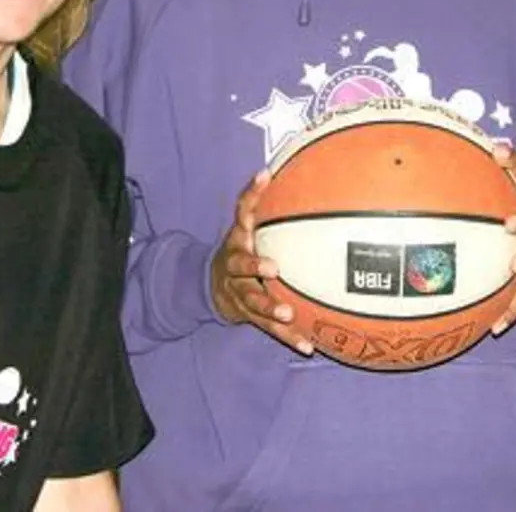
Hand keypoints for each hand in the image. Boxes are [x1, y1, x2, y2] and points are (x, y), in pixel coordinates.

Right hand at [209, 171, 312, 354]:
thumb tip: (284, 169)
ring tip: (287, 314)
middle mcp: (234, 263)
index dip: (252, 193)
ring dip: (269, 308)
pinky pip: (268, 327)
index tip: (265, 177)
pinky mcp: (248, 314)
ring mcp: (238, 291)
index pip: (242, 210)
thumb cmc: (241, 248)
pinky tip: (308, 346)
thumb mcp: (248, 225)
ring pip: (252, 300)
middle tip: (273, 268)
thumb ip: (264, 202)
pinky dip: (288, 337)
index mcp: (238, 237)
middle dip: (253, 265)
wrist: (208, 285)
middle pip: (239, 264)